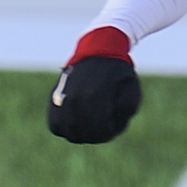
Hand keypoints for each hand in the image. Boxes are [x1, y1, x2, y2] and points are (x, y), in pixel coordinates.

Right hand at [48, 27, 141, 143]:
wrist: (98, 51)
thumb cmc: (119, 73)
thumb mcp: (132, 89)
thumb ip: (126, 110)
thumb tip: (113, 126)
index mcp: (96, 95)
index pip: (101, 131)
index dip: (109, 133)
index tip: (113, 127)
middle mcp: (76, 98)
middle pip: (84, 135)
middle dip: (96, 135)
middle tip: (103, 127)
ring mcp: (63, 99)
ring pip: (69, 133)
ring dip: (81, 134)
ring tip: (91, 125)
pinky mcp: (54, 100)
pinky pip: (55, 125)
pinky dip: (65, 129)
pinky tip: (77, 123)